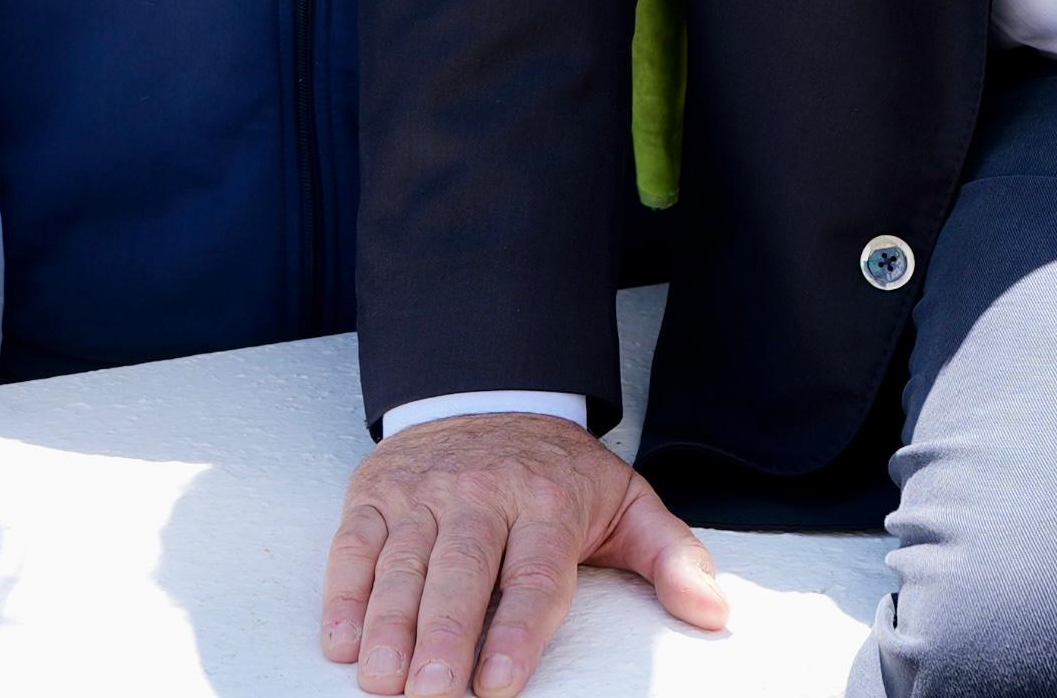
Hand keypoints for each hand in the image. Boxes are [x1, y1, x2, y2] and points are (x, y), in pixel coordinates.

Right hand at [321, 412, 727, 697]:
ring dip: (389, 624)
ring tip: (382, 678)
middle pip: (460, 573)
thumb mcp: (627, 499)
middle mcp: (481, 493)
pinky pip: (354, 544)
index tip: (500, 682)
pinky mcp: (376, 491)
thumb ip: (671, 556)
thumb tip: (714, 611)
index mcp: (547, 501)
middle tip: (431, 694)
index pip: (532, 574)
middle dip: (442, 636)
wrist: (490, 390)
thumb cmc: (558, 470)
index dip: (515, 631)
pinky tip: (342, 639)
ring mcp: (423, 491)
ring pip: (403, 563)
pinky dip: (344, 591)